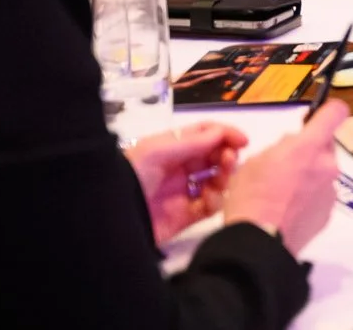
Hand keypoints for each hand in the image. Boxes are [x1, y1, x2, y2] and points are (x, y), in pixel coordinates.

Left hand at [126, 122, 248, 243]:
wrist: (110, 218)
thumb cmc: (131, 176)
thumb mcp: (157, 152)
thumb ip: (192, 142)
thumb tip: (222, 133)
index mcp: (172, 148)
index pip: (205, 135)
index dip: (225, 134)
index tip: (242, 141)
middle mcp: (180, 168)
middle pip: (214, 156)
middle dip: (226, 156)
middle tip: (229, 161)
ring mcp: (184, 193)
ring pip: (216, 181)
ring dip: (224, 178)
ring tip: (220, 182)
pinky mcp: (186, 217)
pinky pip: (209, 207)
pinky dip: (216, 201)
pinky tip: (211, 199)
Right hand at [221, 100, 349, 255]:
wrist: (258, 242)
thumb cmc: (251, 198)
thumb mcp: (254, 161)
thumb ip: (279, 148)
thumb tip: (290, 148)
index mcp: (308, 147)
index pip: (335, 114)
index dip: (328, 112)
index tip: (317, 117)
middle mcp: (326, 166)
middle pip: (325, 147)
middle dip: (309, 151)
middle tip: (284, 165)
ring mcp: (329, 191)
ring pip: (323, 173)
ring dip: (309, 176)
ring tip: (282, 193)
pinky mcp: (327, 213)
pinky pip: (320, 196)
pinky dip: (308, 198)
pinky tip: (287, 209)